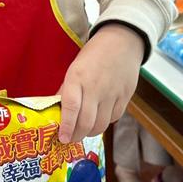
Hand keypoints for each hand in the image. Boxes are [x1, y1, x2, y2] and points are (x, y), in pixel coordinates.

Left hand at [57, 23, 142, 142]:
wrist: (122, 42)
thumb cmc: (93, 55)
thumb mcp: (74, 68)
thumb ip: (67, 90)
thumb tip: (57, 111)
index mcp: (77, 77)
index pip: (71, 107)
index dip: (66, 126)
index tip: (62, 138)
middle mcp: (95, 87)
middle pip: (86, 122)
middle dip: (76, 136)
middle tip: (70, 140)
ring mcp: (112, 93)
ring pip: (101, 125)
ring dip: (90, 133)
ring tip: (83, 132)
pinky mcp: (125, 97)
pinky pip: (113, 118)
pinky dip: (104, 123)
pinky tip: (99, 118)